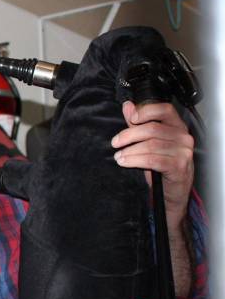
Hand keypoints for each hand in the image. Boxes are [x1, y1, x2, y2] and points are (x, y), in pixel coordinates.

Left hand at [112, 101, 194, 228]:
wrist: (170, 193)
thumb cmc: (160, 167)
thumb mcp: (148, 143)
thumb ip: (138, 124)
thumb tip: (128, 106)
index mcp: (177, 126)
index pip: (164, 109)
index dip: (145, 111)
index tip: (130, 118)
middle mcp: (183, 136)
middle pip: (152, 129)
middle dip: (129, 135)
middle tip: (115, 143)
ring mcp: (183, 151)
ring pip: (151, 145)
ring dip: (130, 150)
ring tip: (118, 156)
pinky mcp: (179, 166)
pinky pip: (153, 160)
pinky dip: (135, 160)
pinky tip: (124, 162)